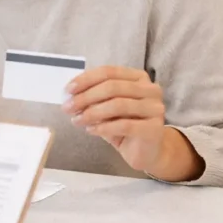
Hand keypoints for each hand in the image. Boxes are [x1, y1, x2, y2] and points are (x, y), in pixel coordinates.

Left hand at [63, 66, 201, 180]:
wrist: (145, 151)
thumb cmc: (123, 125)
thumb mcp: (106, 107)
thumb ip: (93, 97)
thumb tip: (69, 95)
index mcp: (138, 77)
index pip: (109, 72)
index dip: (86, 79)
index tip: (67, 90)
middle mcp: (151, 89)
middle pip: (112, 87)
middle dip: (85, 97)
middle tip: (67, 108)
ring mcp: (155, 108)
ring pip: (118, 105)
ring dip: (92, 113)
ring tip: (76, 120)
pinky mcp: (154, 128)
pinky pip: (124, 125)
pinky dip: (104, 127)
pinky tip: (91, 130)